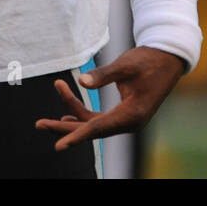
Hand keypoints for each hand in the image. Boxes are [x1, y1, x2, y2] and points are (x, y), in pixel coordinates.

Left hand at [35, 46, 184, 150]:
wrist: (167, 59)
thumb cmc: (149, 61)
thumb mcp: (126, 65)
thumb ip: (104, 75)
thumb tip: (82, 82)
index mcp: (132, 115)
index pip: (98, 128)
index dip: (77, 136)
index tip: (59, 146)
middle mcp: (128, 122)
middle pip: (91, 130)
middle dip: (65, 128)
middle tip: (39, 124)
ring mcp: (125, 119)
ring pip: (93, 124)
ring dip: (71, 116)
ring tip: (46, 115)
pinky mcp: (123, 113)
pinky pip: (98, 120)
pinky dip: (82, 116)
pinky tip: (65, 115)